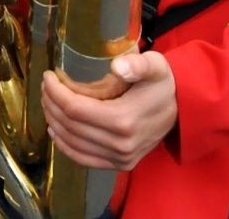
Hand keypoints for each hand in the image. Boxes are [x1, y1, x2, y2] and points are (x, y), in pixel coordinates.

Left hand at [40, 51, 177, 170]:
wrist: (182, 109)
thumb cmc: (163, 83)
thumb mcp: (155, 66)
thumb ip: (138, 64)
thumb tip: (118, 66)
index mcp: (124, 119)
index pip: (75, 109)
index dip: (56, 92)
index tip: (48, 76)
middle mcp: (120, 144)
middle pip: (70, 125)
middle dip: (51, 104)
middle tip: (46, 86)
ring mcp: (120, 158)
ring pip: (72, 143)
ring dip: (54, 122)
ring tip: (49, 102)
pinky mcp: (120, 164)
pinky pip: (83, 159)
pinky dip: (65, 145)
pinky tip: (56, 130)